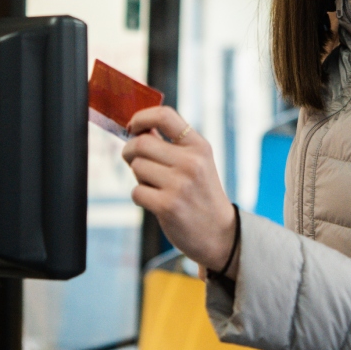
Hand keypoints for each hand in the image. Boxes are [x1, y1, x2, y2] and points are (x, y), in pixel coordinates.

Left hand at [122, 106, 237, 276]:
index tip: (133, 128)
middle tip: (135, 161)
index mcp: (199, 146)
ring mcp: (180, 184)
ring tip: (155, 185)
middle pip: (141, 143)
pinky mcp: (168, 206)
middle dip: (130, 151)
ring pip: (137, 167)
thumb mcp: (197, 163)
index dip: (141, 117)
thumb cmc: (201, 195)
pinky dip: (140, 196)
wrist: (220, 233)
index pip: (164, 115)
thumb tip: (139, 129)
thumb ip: (171, 145)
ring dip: (138, 177)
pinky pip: (136, 191)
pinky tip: (154, 201)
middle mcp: (191, 162)